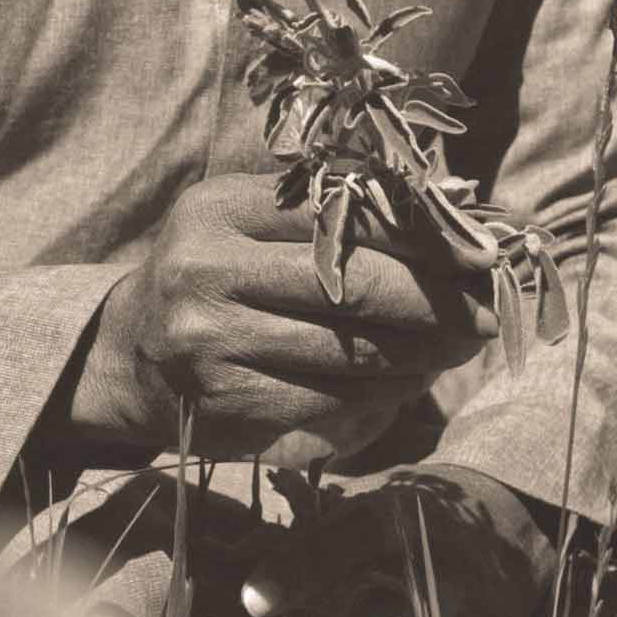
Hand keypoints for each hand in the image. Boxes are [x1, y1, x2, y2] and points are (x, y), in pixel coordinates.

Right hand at [63, 173, 495, 460]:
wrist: (129, 356)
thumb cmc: (214, 272)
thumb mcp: (246, 218)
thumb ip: (324, 208)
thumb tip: (446, 215)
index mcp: (219, 210)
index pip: (341, 215)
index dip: (421, 236)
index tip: (481, 253)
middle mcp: (207, 274)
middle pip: (354, 288)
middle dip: (436, 303)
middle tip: (488, 311)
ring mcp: (212, 347)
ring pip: (350, 356)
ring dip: (421, 356)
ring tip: (460, 347)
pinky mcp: (226, 408)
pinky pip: (329, 405)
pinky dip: (381, 399)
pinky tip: (407, 386)